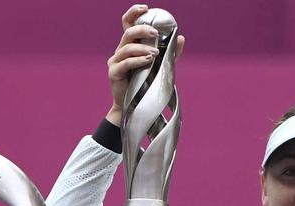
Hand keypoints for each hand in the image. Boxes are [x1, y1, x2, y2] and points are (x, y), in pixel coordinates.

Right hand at [107, 4, 185, 125]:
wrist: (136, 106)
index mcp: (130, 45)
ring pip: (127, 48)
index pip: (127, 23)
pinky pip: (125, 63)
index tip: (146, 8)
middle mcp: (120, 51)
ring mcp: (115, 62)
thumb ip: (170, 53)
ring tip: (155, 54)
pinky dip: (138, 61)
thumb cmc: (146, 84)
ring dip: (143, 48)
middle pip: (128, 33)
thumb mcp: (161, 66)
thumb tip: (181, 38)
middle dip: (142, 30)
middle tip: (155, 33)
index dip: (134, 13)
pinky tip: (148, 61)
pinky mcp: (113, 73)